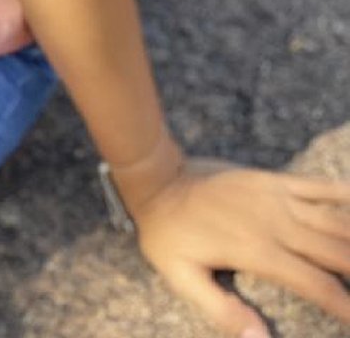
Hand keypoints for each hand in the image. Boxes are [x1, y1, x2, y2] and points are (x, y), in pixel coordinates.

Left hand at [131, 155, 349, 335]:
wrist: (157, 178)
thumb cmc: (168, 234)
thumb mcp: (183, 278)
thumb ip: (223, 311)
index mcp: (258, 251)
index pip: (316, 284)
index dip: (345, 306)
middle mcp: (275, 222)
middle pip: (336, 251)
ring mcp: (277, 197)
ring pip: (335, 219)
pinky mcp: (273, 179)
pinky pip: (317, 185)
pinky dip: (345, 195)